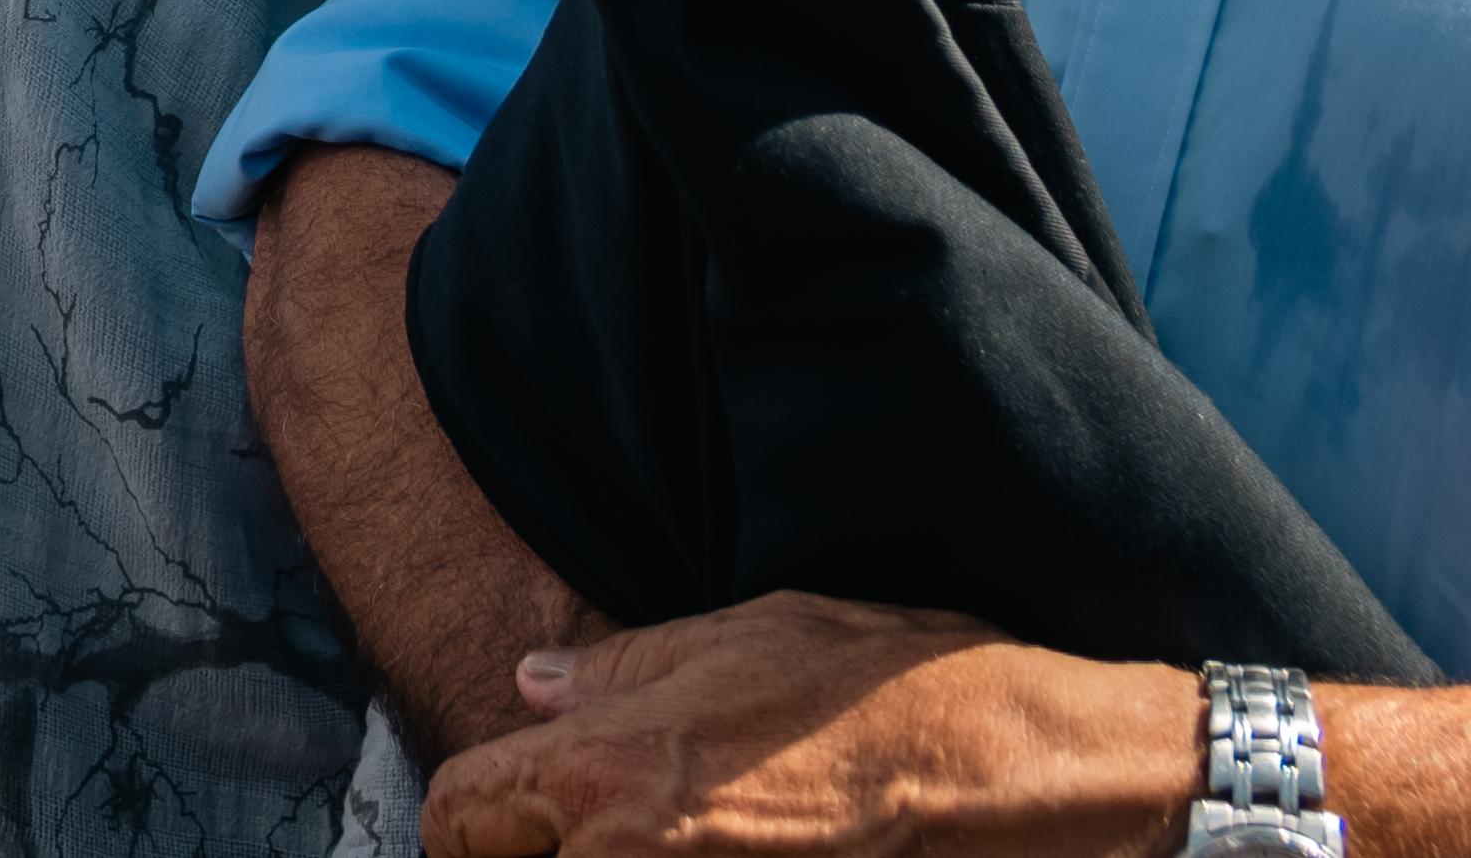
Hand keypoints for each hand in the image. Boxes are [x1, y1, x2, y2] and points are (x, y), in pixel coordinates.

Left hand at [421, 590, 1199, 857]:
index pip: (460, 812)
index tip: (491, 819)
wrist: (1010, 775)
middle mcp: (634, 856)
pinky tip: (719, 850)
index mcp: (609, 770)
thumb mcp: (741, 635)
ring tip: (671, 833)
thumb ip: (620, 670)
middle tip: (574, 830)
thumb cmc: (882, 689)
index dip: (469, 813)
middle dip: (533, 851)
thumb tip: (533, 686)